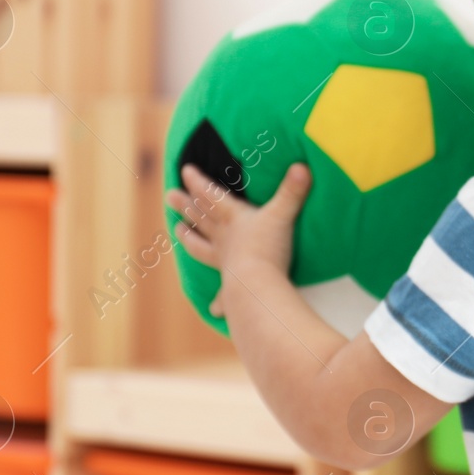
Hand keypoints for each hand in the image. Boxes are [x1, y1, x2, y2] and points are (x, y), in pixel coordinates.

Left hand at [165, 164, 311, 315]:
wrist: (257, 285)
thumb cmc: (268, 248)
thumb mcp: (283, 215)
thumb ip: (292, 191)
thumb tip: (303, 165)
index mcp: (234, 219)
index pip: (212, 196)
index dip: (198, 183)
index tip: (184, 170)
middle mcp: (224, 239)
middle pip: (200, 218)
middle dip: (185, 206)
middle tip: (170, 196)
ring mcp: (224, 263)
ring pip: (200, 247)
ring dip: (189, 238)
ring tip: (177, 230)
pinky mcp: (232, 286)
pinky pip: (223, 295)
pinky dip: (219, 302)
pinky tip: (214, 309)